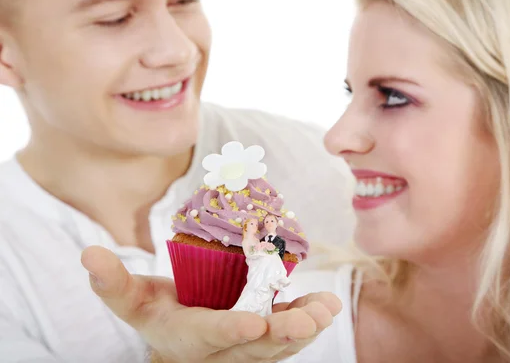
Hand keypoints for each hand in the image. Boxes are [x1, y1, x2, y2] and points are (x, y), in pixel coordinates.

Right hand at [81, 246, 341, 362]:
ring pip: (280, 345)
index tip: (251, 325)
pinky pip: (290, 332)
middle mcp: (222, 350)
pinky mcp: (267, 336)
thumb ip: (113, 282)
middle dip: (281, 335)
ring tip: (325, 310)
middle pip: (255, 348)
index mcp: (187, 339)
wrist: (181, 338)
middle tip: (305, 321)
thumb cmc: (158, 314)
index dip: (229, 332)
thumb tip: (88, 253)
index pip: (209, 337)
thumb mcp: (133, 301)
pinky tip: (328, 305)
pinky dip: (310, 318)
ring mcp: (248, 347)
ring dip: (304, 328)